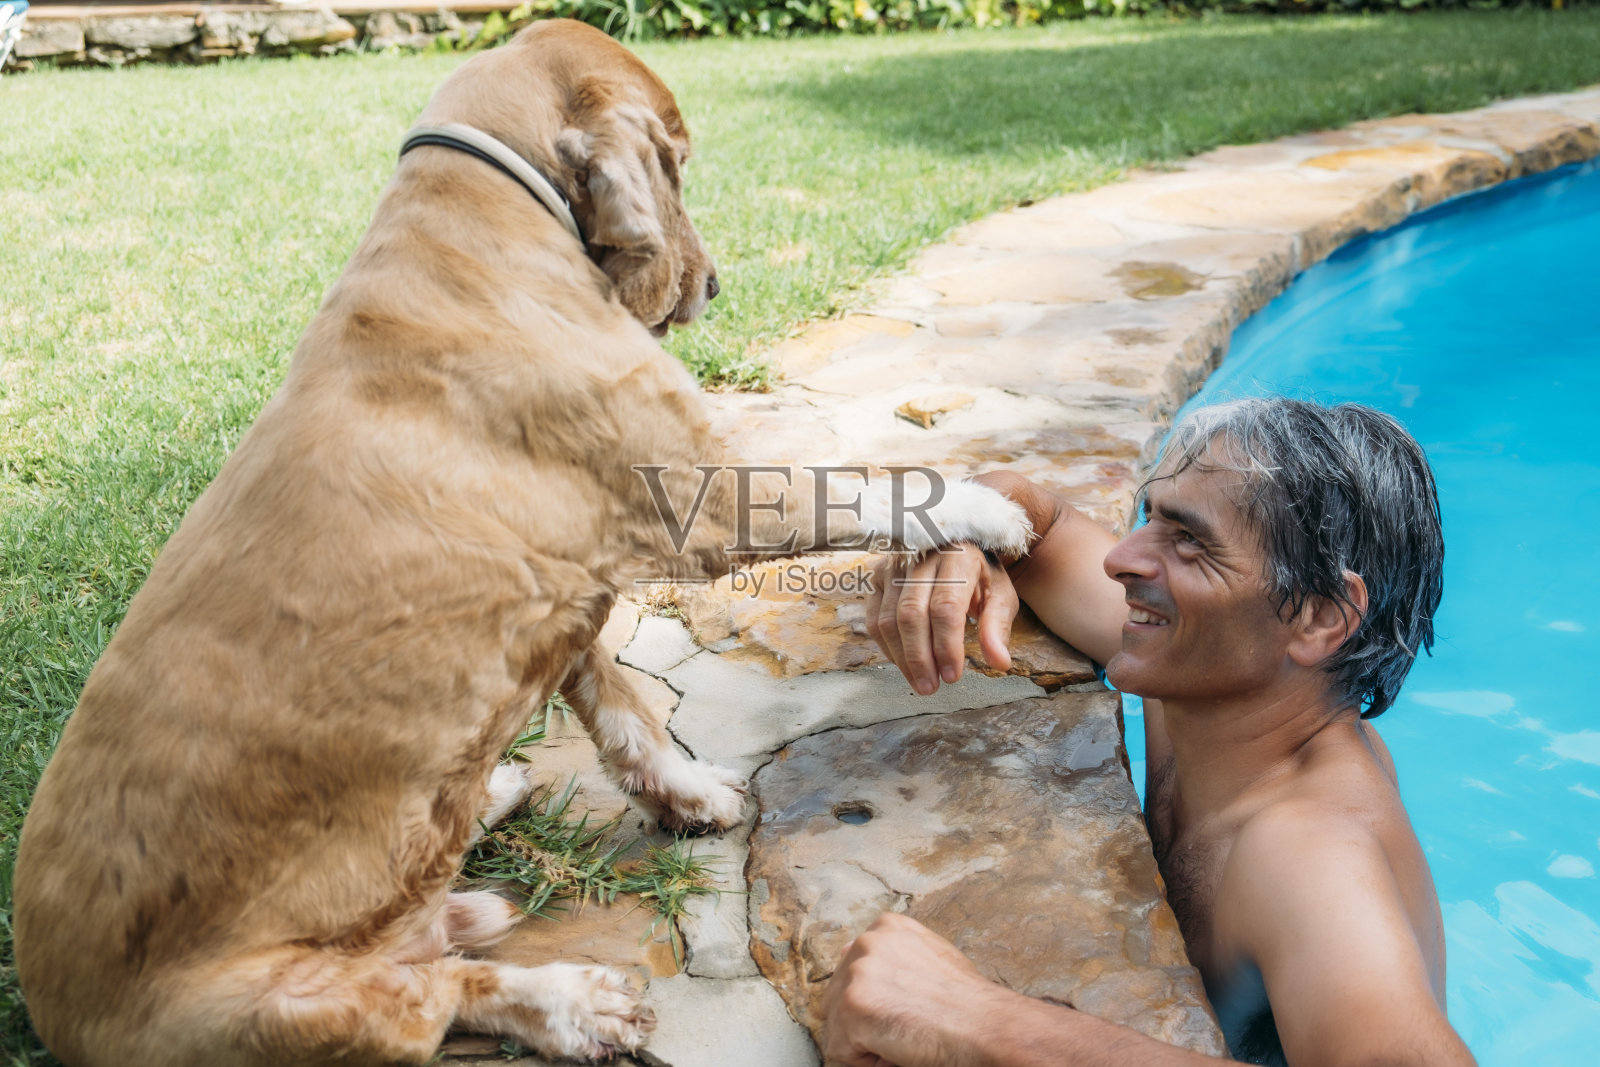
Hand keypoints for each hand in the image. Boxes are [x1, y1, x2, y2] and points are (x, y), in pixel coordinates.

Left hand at [822, 913, 1004, 1066]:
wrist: (985, 1027)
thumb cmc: (965, 1002)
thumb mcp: (929, 957)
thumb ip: (890, 952)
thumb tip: (846, 948)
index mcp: (886, 927)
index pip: (852, 971)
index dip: (877, 1004)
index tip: (905, 1012)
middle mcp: (867, 942)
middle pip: (838, 998)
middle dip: (866, 1023)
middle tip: (909, 1029)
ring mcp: (857, 972)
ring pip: (838, 1026)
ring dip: (868, 1042)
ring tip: (907, 1037)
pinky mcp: (852, 1007)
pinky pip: (841, 1052)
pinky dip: (868, 1062)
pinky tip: (900, 1050)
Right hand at [866, 544, 1017, 695]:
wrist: (955, 544)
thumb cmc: (979, 575)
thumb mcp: (999, 594)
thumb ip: (997, 627)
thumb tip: (999, 663)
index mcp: (958, 556)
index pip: (945, 606)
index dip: (946, 645)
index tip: (952, 675)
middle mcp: (921, 556)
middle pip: (911, 615)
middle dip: (920, 658)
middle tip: (931, 687)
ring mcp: (894, 565)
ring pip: (888, 620)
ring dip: (902, 658)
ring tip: (920, 682)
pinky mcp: (877, 576)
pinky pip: (873, 619)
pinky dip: (888, 648)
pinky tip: (905, 664)